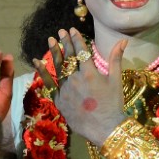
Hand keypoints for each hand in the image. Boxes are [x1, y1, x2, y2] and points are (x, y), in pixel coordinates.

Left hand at [32, 28, 126, 145]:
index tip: (71, 30)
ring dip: (54, 53)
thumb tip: (122, 41)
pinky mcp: (59, 100)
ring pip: (57, 67)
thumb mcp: (115, 80)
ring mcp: (65, 89)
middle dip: (64, 43)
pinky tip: (36, 61)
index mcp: (90, 73)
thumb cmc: (113, 104)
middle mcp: (75, 78)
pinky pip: (48, 84)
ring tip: (50, 40)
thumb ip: (115, 59)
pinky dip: (42, 72)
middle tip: (60, 32)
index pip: (81, 51)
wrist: (104, 128)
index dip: (76, 39)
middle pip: (68, 57)